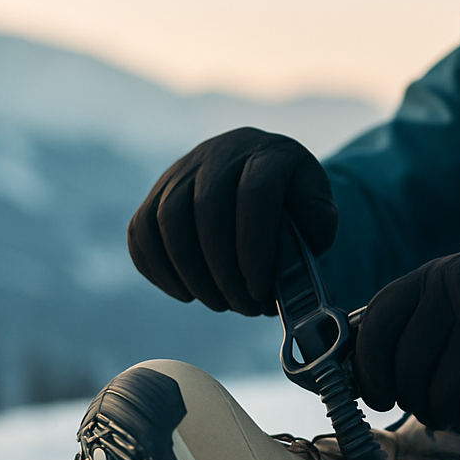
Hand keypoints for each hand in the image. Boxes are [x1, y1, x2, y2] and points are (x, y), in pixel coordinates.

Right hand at [127, 128, 337, 315]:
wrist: (260, 174)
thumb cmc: (292, 204)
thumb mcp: (318, 209)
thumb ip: (316, 226)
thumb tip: (288, 253)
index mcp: (268, 153)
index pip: (254, 194)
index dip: (255, 248)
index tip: (262, 290)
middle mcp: (220, 152)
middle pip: (207, 208)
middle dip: (224, 270)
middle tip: (243, 306)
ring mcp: (182, 170)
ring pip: (168, 218)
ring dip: (191, 273)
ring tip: (218, 302)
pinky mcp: (156, 193)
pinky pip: (140, 230)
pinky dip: (158, 268)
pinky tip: (187, 292)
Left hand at [352, 249, 459, 437]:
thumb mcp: (445, 300)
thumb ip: (405, 328)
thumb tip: (355, 381)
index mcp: (429, 276)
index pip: (377, 326)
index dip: (368, 371)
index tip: (378, 396)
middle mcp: (458, 287)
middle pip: (409, 368)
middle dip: (414, 401)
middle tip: (430, 409)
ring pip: (445, 393)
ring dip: (448, 416)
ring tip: (459, 411)